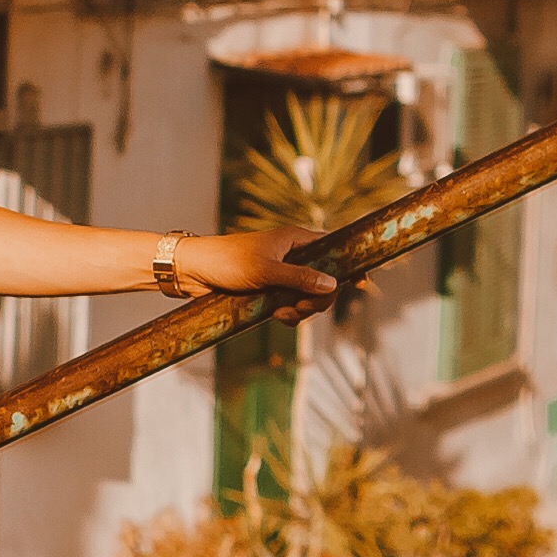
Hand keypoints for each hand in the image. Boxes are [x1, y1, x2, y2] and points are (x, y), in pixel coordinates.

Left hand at [174, 226, 337, 322]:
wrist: (193, 272)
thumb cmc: (227, 262)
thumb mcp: (266, 271)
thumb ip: (300, 278)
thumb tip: (333, 285)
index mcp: (295, 239)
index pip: (333, 247)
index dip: (349, 264)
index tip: (363, 283)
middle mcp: (293, 255)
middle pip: (325, 280)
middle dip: (318, 298)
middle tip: (302, 307)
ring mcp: (283, 273)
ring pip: (309, 296)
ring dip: (301, 310)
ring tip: (281, 314)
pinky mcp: (272, 290)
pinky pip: (293, 305)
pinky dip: (290, 314)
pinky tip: (277, 316)